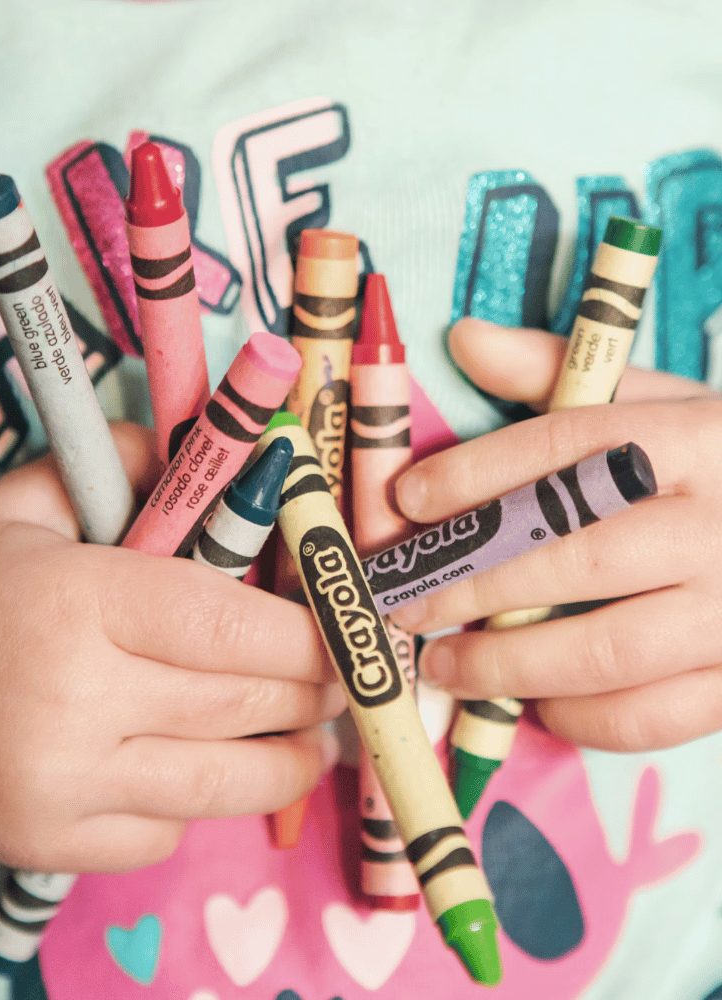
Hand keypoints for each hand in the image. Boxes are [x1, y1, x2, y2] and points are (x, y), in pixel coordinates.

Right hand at [0, 423, 343, 872]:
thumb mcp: (22, 504)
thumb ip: (122, 463)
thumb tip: (216, 449)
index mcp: (75, 600)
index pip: (231, 621)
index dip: (310, 630)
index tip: (347, 630)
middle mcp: (73, 699)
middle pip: (244, 703)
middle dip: (315, 692)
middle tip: (344, 678)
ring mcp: (61, 785)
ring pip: (224, 784)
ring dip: (288, 760)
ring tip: (310, 736)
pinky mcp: (49, 846)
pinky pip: (165, 832)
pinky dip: (200, 802)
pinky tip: (200, 768)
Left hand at [389, 318, 720, 751]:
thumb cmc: (714, 466)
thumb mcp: (655, 405)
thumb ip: (557, 374)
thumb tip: (463, 340)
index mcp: (695, 441)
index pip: (566, 448)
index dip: (475, 474)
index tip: (406, 500)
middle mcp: (721, 525)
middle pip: (572, 557)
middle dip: (469, 585)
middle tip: (403, 602)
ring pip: (604, 650)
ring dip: (506, 665)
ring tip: (444, 666)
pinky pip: (651, 716)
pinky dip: (581, 718)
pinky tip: (537, 703)